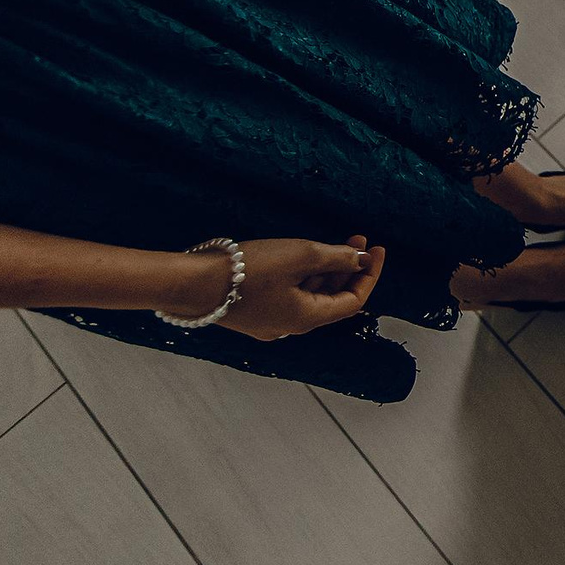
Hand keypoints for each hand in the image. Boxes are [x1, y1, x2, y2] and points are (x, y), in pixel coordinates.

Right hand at [162, 236, 385, 340]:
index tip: (375, 248)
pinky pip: (288, 295)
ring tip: (333, 242)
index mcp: (307, 319)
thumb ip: (335, 257)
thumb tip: (359, 259)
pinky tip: (301, 255)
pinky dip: (303, 276)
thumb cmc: (247, 270)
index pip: (353, 301)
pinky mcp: (251, 312)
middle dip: (348, 268)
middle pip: (332, 299)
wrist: (190, 285)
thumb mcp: (300, 255)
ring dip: (326, 270)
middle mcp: (291, 326)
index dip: (369, 274)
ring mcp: (269, 322)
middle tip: (356, 238)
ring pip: (309, 296)